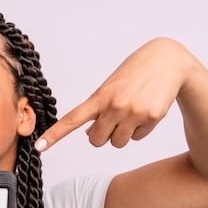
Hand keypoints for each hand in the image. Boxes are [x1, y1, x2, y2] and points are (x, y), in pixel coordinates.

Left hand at [35, 37, 190, 150]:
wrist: (168, 60)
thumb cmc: (134, 73)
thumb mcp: (111, 87)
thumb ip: (98, 109)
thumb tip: (88, 134)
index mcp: (100, 96)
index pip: (72, 119)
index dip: (54, 135)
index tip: (39, 146)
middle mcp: (115, 106)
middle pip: (96, 141)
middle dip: (101, 135)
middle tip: (111, 119)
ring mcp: (134, 113)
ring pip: (117, 143)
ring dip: (121, 134)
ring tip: (130, 113)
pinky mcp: (152, 118)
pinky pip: (137, 138)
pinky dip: (140, 129)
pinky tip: (146, 110)